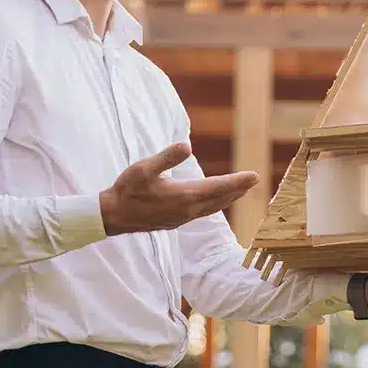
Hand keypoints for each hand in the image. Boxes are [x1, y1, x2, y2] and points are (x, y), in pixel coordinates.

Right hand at [100, 142, 258, 235]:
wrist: (113, 216)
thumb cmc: (127, 190)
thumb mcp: (144, 169)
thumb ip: (167, 158)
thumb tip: (187, 146)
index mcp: (184, 196)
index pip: (218, 187)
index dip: (238, 181)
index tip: (255, 176)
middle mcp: (187, 210)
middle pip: (219, 199)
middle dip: (237, 189)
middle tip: (253, 181)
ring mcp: (181, 218)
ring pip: (212, 208)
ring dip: (227, 198)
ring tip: (239, 191)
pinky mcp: (175, 221)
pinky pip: (202, 213)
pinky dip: (213, 205)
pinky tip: (212, 202)